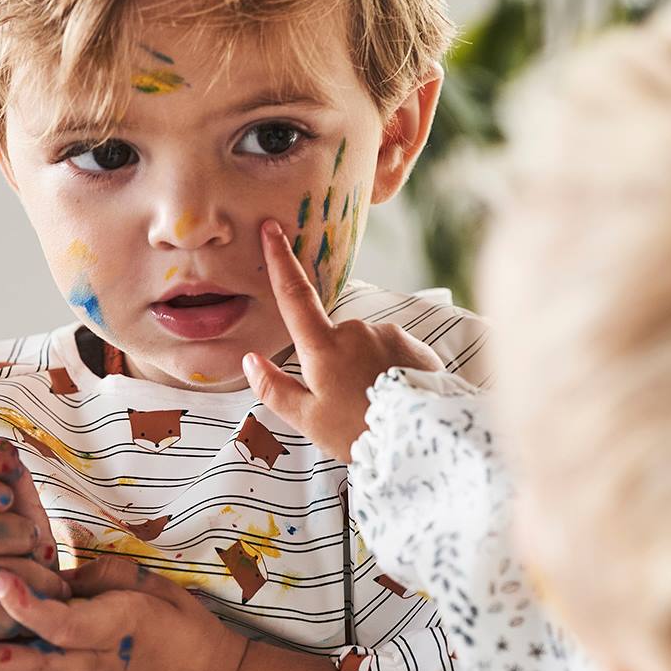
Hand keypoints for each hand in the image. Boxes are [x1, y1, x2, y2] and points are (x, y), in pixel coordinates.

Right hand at [0, 439, 67, 642]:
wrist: (28, 611)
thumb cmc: (21, 551)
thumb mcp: (22, 513)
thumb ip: (11, 481)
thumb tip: (0, 447)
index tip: (5, 498)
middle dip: (17, 536)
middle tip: (35, 542)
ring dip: (36, 577)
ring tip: (50, 579)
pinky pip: (1, 615)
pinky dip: (31, 610)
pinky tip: (36, 607)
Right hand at [243, 219, 441, 462]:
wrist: (420, 441)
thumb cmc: (358, 433)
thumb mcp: (308, 420)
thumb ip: (274, 388)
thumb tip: (250, 361)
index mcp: (323, 347)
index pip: (294, 296)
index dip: (280, 261)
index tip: (272, 228)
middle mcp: (356, 330)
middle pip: (333, 338)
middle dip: (334, 364)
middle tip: (347, 406)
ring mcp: (388, 334)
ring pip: (364, 347)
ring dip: (364, 369)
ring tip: (374, 407)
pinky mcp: (414, 344)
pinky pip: (392, 352)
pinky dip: (388, 371)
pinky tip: (393, 398)